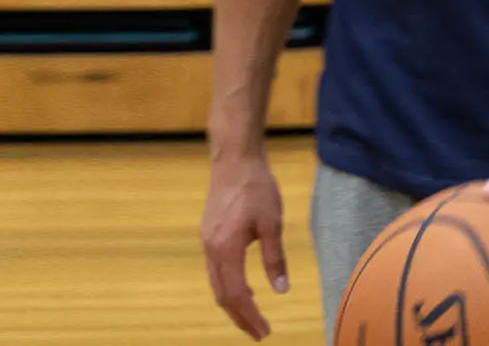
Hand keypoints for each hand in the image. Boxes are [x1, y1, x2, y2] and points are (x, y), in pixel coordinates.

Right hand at [197, 155, 293, 338]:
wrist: (234, 159)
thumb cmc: (256, 187)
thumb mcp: (272, 223)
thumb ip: (275, 259)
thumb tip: (281, 290)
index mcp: (227, 249)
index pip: (238, 294)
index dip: (251, 316)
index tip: (264, 331)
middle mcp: (211, 249)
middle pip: (222, 295)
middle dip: (240, 318)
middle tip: (258, 333)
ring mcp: (207, 242)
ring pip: (216, 284)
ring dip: (232, 304)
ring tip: (251, 318)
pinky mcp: (209, 235)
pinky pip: (215, 271)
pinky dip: (228, 287)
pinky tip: (244, 288)